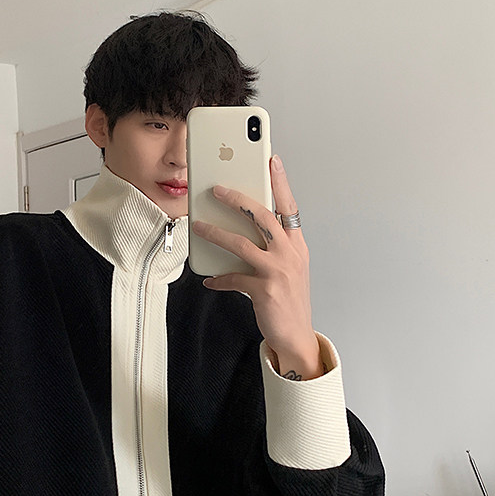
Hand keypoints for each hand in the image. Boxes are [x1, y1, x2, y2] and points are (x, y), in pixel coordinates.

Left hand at [191, 155, 322, 379]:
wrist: (295, 334)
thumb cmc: (288, 299)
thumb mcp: (288, 268)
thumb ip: (273, 247)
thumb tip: (242, 230)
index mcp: (296, 245)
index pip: (288, 207)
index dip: (280, 182)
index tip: (271, 160)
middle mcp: (289, 254)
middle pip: (261, 216)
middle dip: (236, 199)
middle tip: (216, 189)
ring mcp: (277, 271)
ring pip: (241, 243)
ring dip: (216, 232)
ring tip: (198, 226)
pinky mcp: (264, 290)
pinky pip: (233, 278)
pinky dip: (219, 278)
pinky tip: (209, 280)